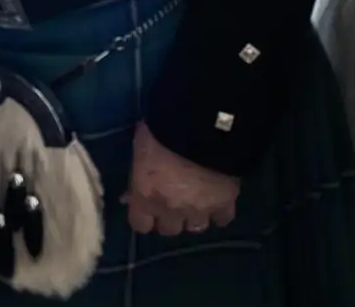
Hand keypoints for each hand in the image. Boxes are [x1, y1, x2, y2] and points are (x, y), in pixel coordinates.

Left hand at [122, 123, 239, 235]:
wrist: (199, 125)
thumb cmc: (161, 130)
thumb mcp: (140, 148)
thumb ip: (138, 173)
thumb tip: (131, 191)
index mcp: (145, 196)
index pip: (140, 224)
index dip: (146, 217)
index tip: (149, 207)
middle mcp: (170, 210)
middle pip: (170, 229)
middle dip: (171, 217)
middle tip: (175, 200)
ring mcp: (198, 210)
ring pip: (196, 227)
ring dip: (195, 215)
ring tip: (199, 201)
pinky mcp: (224, 203)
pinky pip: (223, 218)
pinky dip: (221, 212)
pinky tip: (220, 200)